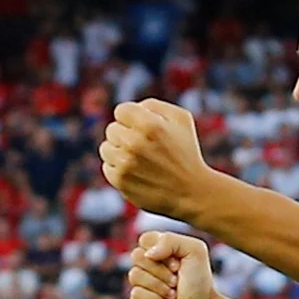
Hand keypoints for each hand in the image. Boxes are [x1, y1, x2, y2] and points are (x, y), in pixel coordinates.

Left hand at [101, 98, 215, 219]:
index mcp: (149, 124)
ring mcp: (125, 163)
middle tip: (144, 147)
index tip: (143, 129)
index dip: (132, 119)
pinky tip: (136, 173)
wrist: (192, 193)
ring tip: (139, 160)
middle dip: (126, 135)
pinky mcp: (120, 181)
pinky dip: (119, 170)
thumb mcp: (182, 119)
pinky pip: (107, 167)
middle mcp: (134, 142)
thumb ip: (154, 105)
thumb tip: (133, 108)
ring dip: (119, 152)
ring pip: (106, 148)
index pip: (121, 111)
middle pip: (112, 129)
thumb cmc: (187, 153)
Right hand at [127, 231, 218, 298]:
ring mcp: (140, 282)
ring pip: (135, 275)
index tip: (178, 263)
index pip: (145, 239)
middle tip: (176, 280)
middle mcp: (147, 264)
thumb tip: (148, 254)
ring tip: (173, 294)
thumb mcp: (195, 250)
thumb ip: (171, 240)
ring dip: (160, 286)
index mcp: (159, 249)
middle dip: (161, 270)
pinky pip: (136, 294)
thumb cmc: (199, 281)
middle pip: (136, 256)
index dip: (162, 251)